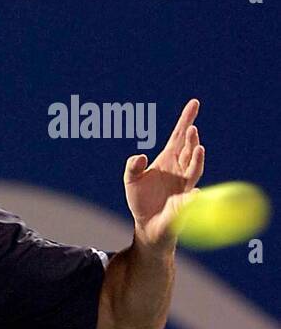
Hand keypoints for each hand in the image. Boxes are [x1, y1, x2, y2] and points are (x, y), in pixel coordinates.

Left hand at [123, 99, 204, 247]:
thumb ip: (132, 167)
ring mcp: (184, 185)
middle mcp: (180, 169)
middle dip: (191, 139)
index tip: (194, 103)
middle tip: (191, 129)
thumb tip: (140, 157)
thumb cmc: (140, 201)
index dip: (186, 119)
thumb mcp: (130, 181)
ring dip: (196, 158)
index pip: (179, 136)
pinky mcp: (184, 204)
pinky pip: (190, 198)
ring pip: (194, 168)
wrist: (148, 226)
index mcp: (168, 159)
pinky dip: (192, 195)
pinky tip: (193, 192)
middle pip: (189, 149)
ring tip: (198, 148)